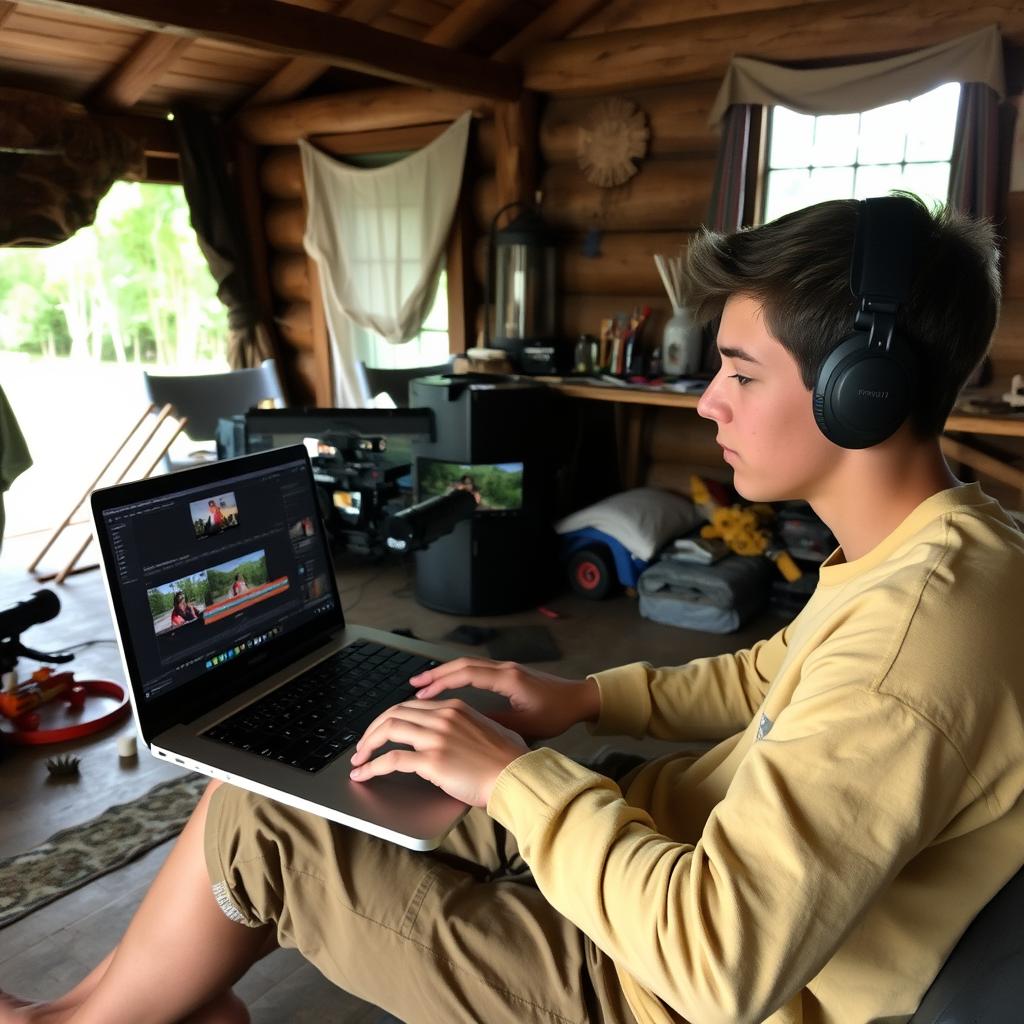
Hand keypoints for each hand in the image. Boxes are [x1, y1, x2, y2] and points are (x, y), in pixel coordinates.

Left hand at [349, 699, 529, 806]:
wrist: (517, 777)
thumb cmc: (509, 760)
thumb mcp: (490, 730)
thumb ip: (471, 727)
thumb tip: (464, 736)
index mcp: (455, 708)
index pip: (411, 705)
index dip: (390, 718)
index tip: (381, 730)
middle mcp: (443, 717)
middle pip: (394, 713)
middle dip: (373, 729)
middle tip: (363, 745)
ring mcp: (436, 738)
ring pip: (388, 730)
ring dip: (368, 745)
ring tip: (359, 759)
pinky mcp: (432, 761)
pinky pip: (391, 760)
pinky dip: (372, 766)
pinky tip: (363, 774)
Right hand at [409, 658, 599, 739]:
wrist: (579, 698)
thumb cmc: (557, 714)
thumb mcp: (526, 726)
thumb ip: (496, 724)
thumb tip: (466, 726)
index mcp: (508, 679)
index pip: (467, 673)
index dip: (442, 681)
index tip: (421, 692)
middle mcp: (504, 668)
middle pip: (463, 664)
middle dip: (436, 674)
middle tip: (413, 685)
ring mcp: (506, 668)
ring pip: (469, 664)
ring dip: (446, 672)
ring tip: (424, 685)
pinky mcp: (509, 673)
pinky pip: (477, 669)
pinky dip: (459, 675)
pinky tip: (449, 685)